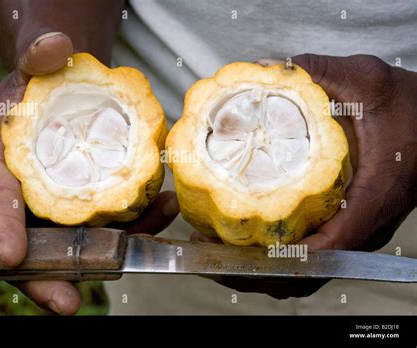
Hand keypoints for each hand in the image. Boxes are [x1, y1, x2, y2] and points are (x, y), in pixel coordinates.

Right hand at [0, 32, 178, 313]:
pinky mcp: (84, 209)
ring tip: (155, 223)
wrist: (58, 98)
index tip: (12, 254)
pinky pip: (107, 226)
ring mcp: (56, 208)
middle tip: (69, 301)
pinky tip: (162, 206)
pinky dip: (136, 223)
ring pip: (77, 244)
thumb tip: (55, 48)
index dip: (2, 227)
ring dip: (113, 248)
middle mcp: (24, 197)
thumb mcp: (34, 66)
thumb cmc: (39, 87)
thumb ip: (38, 55)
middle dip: (47, 277)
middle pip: (30, 244)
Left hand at [193, 54, 416, 298]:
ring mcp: (358, 229)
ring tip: (217, 251)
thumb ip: (323, 71)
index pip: (329, 245)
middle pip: (308, 272)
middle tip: (210, 250)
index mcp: (373, 197)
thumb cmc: (412, 108)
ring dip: (262, 270)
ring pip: (308, 272)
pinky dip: (278, 261)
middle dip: (256, 271)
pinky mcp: (350, 225)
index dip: (284, 259)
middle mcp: (365, 224)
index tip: (240, 251)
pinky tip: (247, 244)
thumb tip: (271, 68)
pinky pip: (313, 256)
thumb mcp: (368, 81)